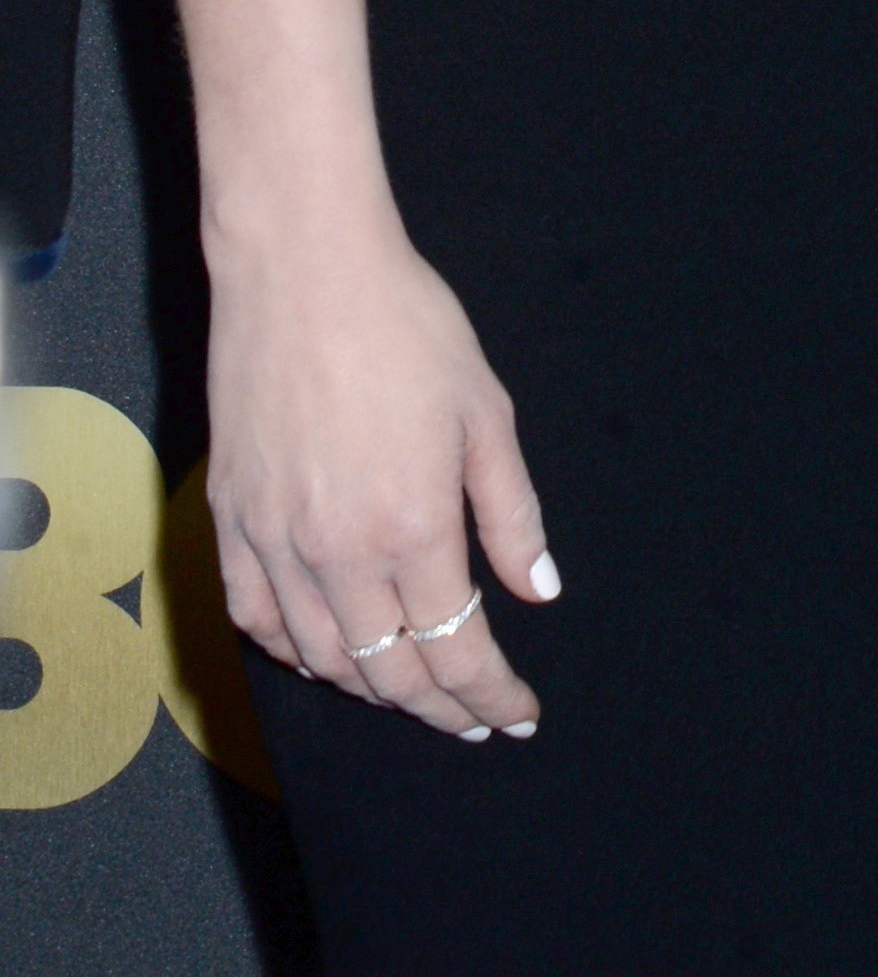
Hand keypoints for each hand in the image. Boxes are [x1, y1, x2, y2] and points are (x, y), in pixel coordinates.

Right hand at [203, 206, 555, 737]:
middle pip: (389, 672)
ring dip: (372, 688)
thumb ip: (511, 512)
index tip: (517, 714)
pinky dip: (295, 653)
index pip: (454, 650)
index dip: (490, 695)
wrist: (302, 268)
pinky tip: (326, 652)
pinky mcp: (229, 520)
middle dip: (440, 708)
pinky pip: (257, 620)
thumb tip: (538, 591)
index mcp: (411, 527)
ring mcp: (273, 542)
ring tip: (413, 690)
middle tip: (474, 720)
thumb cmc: (406, 325)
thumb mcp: (485, 411)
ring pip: (322, 660)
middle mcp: (336, 553)